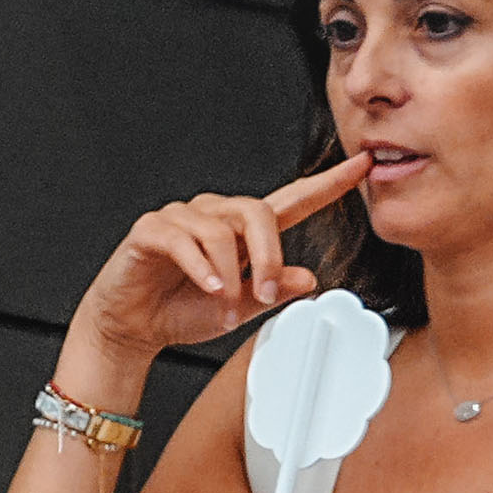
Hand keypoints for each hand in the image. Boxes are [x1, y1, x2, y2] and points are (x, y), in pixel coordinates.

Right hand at [58, 155, 376, 397]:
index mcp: (242, 232)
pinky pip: (185, 241)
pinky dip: (202, 269)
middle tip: (267, 294)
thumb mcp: (241, 309)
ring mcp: (182, 218)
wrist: (132, 327)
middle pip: (257, 212)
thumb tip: (309, 278)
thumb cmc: (181, 311)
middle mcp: (215, 215)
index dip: (327, 185)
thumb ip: (274, 291)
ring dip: (231, 276)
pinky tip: (209, 290)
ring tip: (226, 306)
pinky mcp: (152, 230)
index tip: (360, 166)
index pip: (292, 200)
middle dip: (269, 257)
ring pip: (222, 231)